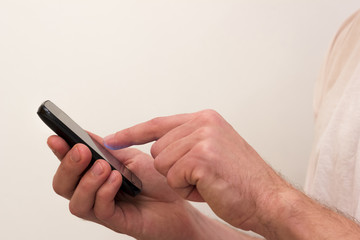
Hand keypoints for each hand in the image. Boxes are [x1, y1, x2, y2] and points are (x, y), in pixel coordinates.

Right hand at [48, 133, 225, 239]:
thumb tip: (86, 135)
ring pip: (76, 202)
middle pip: (64, 185)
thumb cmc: (157, 180)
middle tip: (81, 151)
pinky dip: (105, 192)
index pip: (69, 165)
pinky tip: (117, 179)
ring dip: (87, 181)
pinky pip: (100, 210)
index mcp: (96, 175)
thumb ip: (109, 149)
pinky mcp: (117, 221)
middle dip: (68, 166)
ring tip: (103, 167)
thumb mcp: (131, 157)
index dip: (60, 152)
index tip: (55, 137)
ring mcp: (104, 208)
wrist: (179, 200)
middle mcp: (95, 192)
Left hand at [103, 110, 289, 232]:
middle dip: (173, 169)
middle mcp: (202, 123)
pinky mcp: (201, 157)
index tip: (110, 139)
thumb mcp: (213, 150)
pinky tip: (208, 186)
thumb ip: (186, 141)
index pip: (157, 124)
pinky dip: (187, 189)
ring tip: (207, 181)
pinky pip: (172, 177)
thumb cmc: (240, 180)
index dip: (132, 132)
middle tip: (202, 175)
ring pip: (162, 164)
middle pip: (157, 149)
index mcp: (204, 119)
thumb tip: (157, 147)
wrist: (268, 199)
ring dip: (180, 180)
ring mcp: (202, 137)